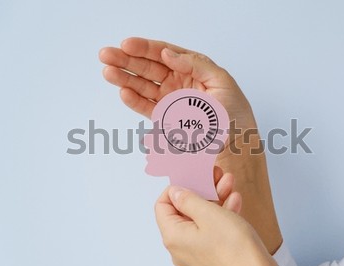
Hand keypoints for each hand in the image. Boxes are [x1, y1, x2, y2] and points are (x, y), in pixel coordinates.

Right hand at [99, 37, 257, 131]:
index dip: (144, 48)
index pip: (163, 53)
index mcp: (191, 67)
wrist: (237, 142)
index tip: (127, 44)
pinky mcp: (166, 117)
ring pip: (143, 85)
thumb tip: (168, 53)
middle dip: (126, 60)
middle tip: (106, 55)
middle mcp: (177, 80)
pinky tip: (123, 92)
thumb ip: (195, 65)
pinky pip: (147, 106)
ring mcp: (170, 99)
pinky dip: (135, 101)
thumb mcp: (220, 81)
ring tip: (108, 72)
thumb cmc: (234, 111)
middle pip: (148, 67)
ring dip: (125, 78)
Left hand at [155, 179, 281, 265]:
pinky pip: (210, 229)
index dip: (175, 189)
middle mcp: (180, 246)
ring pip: (200, 218)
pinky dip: (221, 214)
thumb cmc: (233, 248)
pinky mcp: (211, 254)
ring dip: (214, 199)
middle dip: (201, 190)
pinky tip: (234, 201)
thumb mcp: (208, 213)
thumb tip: (175, 192)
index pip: (162, 206)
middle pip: (183, 211)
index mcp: (173, 236)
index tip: (191, 178)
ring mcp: (195, 251)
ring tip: (229, 184)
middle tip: (215, 177)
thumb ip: (188, 199)